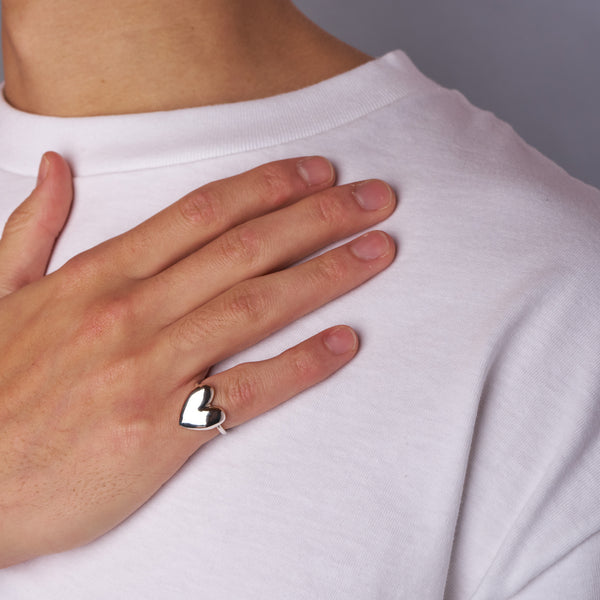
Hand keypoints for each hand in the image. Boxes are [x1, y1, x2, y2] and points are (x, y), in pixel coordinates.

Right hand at [0, 153, 395, 566]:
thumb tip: (57, 166)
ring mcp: (149, 371)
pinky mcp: (161, 431)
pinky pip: (247, 391)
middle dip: (318, 217)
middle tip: (374, 198)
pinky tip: (345, 343)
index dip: (269, 187)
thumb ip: (33, 227)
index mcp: (98, 276)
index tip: (318, 172)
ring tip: (377, 251)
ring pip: (256, 308)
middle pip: (245, 249)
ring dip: (326, 275)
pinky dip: (301, 364)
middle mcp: (131, 313)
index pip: (203, 213)